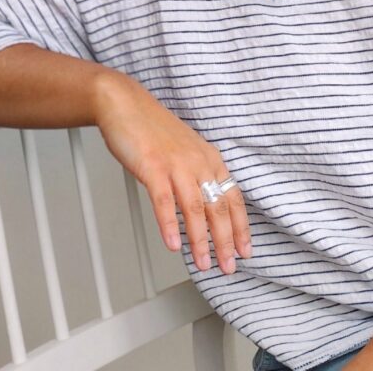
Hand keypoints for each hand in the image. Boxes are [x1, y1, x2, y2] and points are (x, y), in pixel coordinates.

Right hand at [92, 69, 251, 274]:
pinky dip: (169, 224)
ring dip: (201, 239)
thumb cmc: (154, 131)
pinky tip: (173, 244)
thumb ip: (197, 175)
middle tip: (229, 266)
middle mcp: (198, 161)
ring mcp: (176, 164)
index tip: (246, 250)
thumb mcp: (186, 151)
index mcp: (209, 158)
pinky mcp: (153, 166)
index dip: (241, 226)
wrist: (126, 105)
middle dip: (226, 240)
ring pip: (195, 207)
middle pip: (218, 206)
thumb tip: (206, 207)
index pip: (232, 197)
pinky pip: (164, 200)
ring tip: (205, 263)